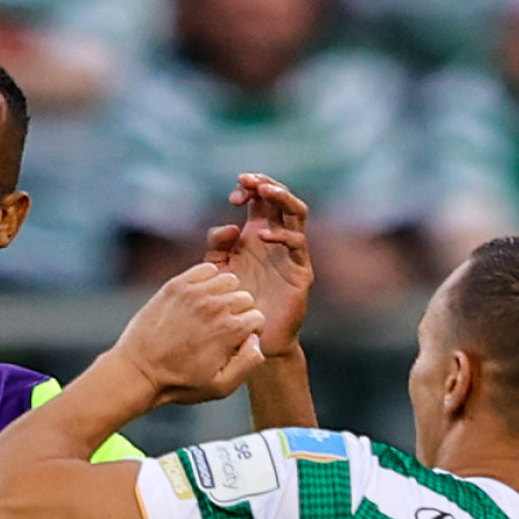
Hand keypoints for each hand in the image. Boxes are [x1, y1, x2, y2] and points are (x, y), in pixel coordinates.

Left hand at [109, 263, 266, 406]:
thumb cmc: (179, 382)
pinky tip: (199, 296)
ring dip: (225, 293)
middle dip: (239, 312)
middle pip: (245, 298)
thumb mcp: (221, 386)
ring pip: (229, 281)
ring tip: (211, 311)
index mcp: (231, 330)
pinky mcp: (176, 285)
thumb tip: (255, 339)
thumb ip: (249, 363)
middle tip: (221, 327)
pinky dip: (208, 279)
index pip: (257, 318)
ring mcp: (195, 293)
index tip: (233, 341)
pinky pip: (207, 269)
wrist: (138, 370)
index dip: (248, 332)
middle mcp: (216, 306)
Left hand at [205, 173, 311, 358]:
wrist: (250, 338)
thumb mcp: (217, 270)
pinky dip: (282, 235)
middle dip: (266, 184)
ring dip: (282, 198)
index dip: (249, 188)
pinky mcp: (301, 272)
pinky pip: (298, 245)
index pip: (259, 199)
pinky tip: (263, 235)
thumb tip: (229, 227)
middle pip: (281, 199)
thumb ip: (217, 246)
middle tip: (248, 180)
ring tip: (265, 191)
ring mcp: (291, 253)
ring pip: (297, 214)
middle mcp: (277, 239)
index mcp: (256, 234)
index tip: (233, 195)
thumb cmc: (232, 303)